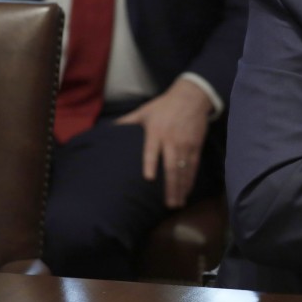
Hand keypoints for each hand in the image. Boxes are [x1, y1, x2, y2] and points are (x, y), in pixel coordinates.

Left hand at [116, 79, 211, 207]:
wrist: (191, 96)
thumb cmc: (163, 105)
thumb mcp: (143, 112)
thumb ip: (126, 122)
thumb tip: (106, 130)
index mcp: (156, 132)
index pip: (152, 150)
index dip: (151, 164)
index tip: (148, 179)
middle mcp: (171, 140)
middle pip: (171, 166)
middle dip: (170, 186)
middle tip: (168, 204)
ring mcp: (185, 144)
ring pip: (184, 169)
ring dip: (181, 187)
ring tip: (177, 204)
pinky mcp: (195, 145)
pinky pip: (194, 166)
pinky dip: (190, 180)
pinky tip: (187, 191)